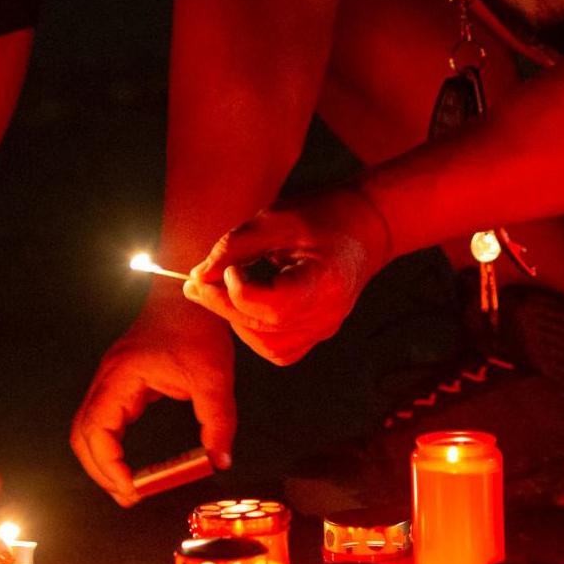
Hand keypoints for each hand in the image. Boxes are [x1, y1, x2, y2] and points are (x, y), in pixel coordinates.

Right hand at [70, 291, 235, 506]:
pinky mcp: (121, 382)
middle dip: (101, 470)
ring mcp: (111, 380)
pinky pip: (104, 419)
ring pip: (88, 428)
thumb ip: (218, 421)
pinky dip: (111, 445)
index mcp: (121, 377)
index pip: (97, 430)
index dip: (109, 466)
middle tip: (129, 496)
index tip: (132, 489)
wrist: (188, 293)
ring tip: (128, 486)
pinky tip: (131, 462)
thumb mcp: (213, 377)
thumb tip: (220, 460)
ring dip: (103, 460)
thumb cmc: (196, 328)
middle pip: (82, 435)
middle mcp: (108, 379)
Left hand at [183, 188, 390, 365]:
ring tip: (221, 290)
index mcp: (326, 281)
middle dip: (222, 305)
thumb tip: (198, 276)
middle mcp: (328, 314)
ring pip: (267, 345)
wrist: (367, 227)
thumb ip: (234, 247)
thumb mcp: (275, 219)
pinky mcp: (317, 333)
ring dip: (236, 319)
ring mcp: (325, 328)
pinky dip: (253, 330)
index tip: (229, 267)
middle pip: (265, 326)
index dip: (241, 291)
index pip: (275, 306)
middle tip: (196, 282)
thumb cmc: (323, 215)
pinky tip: (243, 305)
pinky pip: (277, 348)